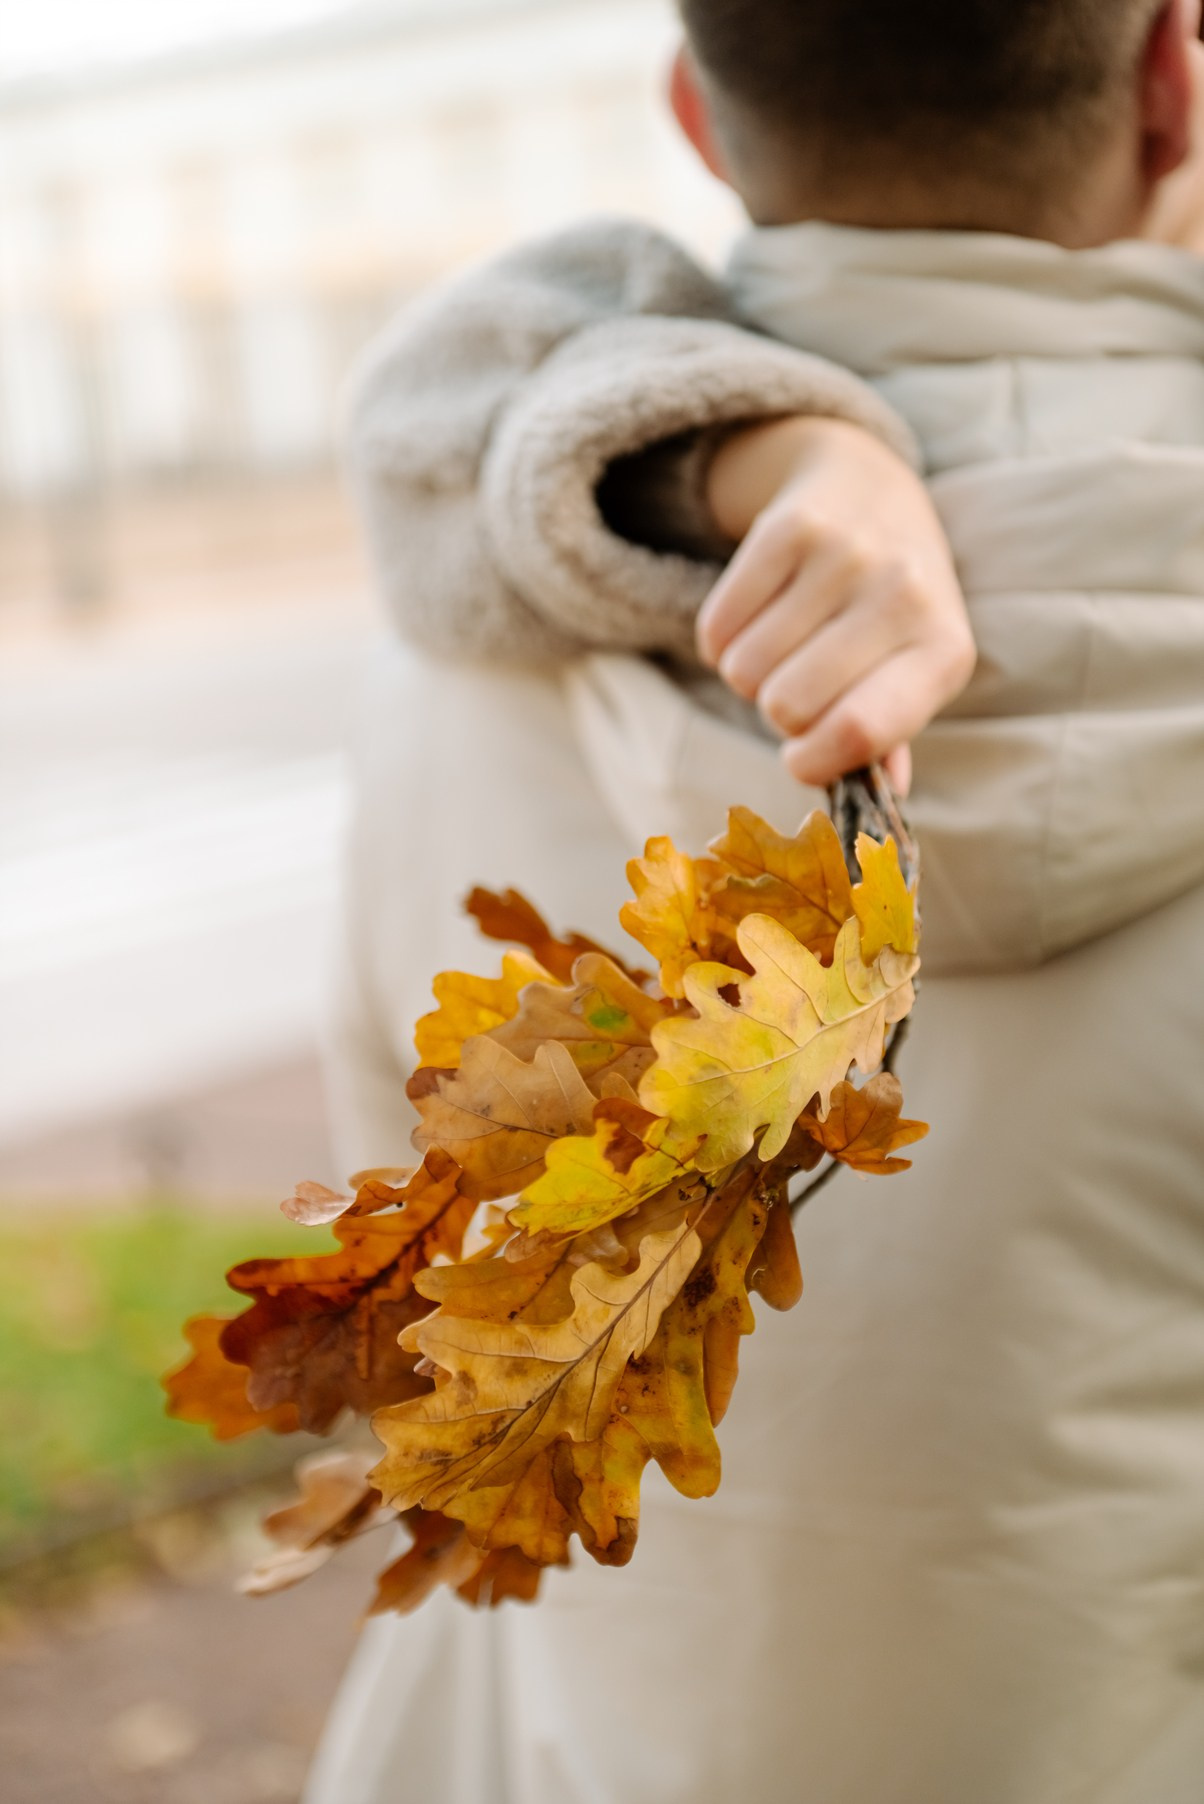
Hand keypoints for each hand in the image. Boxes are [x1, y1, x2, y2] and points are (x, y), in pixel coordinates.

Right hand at [696, 416, 976, 793]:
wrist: (871, 488)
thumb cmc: (892, 606)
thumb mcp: (912, 668)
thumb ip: (889, 735)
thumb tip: (881, 800)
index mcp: (944, 651)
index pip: (860, 733)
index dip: (812, 762)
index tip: (799, 759)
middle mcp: (903, 596)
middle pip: (788, 708)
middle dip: (777, 712)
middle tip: (795, 685)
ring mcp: (846, 555)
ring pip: (745, 670)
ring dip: (747, 675)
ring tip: (780, 647)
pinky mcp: (790, 528)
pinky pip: (719, 626)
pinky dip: (720, 640)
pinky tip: (753, 619)